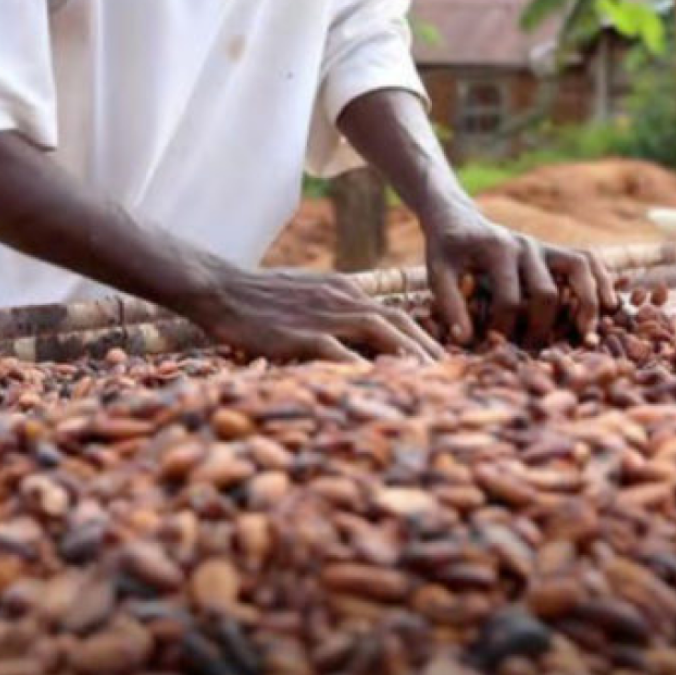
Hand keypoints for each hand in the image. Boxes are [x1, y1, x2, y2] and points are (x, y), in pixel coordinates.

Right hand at [185, 264, 446, 364]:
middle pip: (399, 322)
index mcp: (344, 289)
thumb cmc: (259, 297)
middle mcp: (342, 298)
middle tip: (453, 375)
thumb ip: (332, 310)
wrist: (222, 288)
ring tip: (432, 381)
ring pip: (381, 334)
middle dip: (429, 349)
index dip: (422, 336)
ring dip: (410, 357)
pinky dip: (365, 369)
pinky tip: (381, 386)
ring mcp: (324, 315)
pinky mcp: (302, 334)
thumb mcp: (306, 295)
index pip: (395, 313)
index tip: (441, 359)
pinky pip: (341, 353)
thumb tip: (353, 335)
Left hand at [424, 217, 616, 347]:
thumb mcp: (437, 272)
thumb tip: (465, 340)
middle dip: (544, 327)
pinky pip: (587, 259)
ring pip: (580, 268)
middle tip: (537, 352)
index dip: (505, 329)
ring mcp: (544, 245)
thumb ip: (450, 304)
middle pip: (547, 291)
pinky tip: (610, 304)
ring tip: (589, 334)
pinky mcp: (553, 249)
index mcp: (497, 249)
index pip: (510, 299)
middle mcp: (525, 244)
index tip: (496, 346)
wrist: (458, 220)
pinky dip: (602, 280)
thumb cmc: (447, 250)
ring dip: (588, 303)